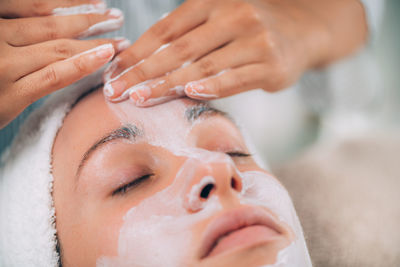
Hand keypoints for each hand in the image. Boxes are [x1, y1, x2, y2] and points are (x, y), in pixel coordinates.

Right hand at [0, 0, 128, 128]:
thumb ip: (12, 29)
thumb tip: (50, 22)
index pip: (35, 4)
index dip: (70, 2)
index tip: (97, 2)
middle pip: (50, 23)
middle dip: (90, 19)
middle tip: (116, 17)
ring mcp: (0, 64)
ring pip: (57, 47)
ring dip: (94, 42)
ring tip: (120, 40)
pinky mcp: (9, 95)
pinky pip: (53, 76)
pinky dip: (82, 64)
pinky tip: (105, 57)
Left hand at [102, 0, 335, 105]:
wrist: (302, 30)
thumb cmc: (249, 29)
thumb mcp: (218, 19)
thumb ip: (188, 34)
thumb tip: (142, 61)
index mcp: (213, 1)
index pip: (166, 28)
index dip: (137, 52)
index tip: (112, 72)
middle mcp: (233, 14)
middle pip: (179, 48)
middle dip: (144, 72)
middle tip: (116, 91)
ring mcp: (255, 39)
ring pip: (204, 65)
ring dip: (169, 84)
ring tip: (142, 98)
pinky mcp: (271, 64)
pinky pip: (237, 78)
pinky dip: (213, 87)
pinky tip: (191, 93)